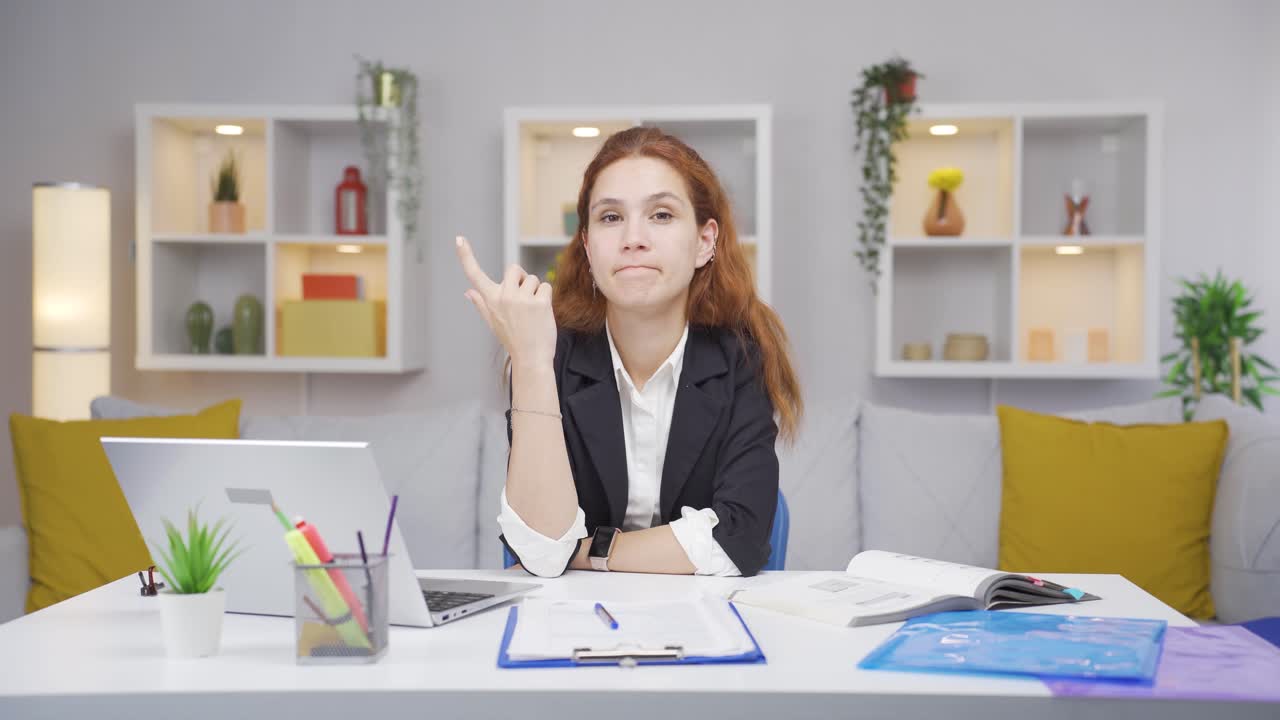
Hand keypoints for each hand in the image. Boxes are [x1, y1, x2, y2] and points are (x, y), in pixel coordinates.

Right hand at [455, 235, 556, 367]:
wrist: (531, 358)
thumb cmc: (513, 340)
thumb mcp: (493, 322)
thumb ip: (481, 303)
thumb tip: (468, 292)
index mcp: (490, 300)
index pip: (475, 274)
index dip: (466, 256)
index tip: (459, 238)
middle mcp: (504, 296)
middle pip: (514, 269)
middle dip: (521, 279)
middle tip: (523, 300)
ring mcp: (522, 299)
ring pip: (532, 279)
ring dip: (535, 291)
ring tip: (532, 311)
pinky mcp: (540, 302)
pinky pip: (545, 286)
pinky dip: (546, 297)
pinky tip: (542, 313)